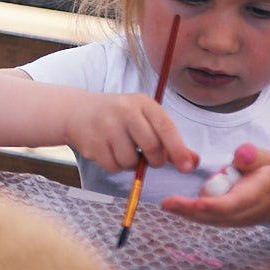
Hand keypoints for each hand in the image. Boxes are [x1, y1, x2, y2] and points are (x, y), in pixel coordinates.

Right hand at [64, 91, 197, 174]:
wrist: (77, 112)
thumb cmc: (119, 117)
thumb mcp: (144, 119)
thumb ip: (169, 140)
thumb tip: (192, 162)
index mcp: (141, 103)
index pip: (165, 126)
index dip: (177, 148)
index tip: (186, 167)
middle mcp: (124, 111)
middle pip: (151, 147)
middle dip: (155, 160)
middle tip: (150, 158)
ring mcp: (106, 126)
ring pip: (131, 161)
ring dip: (132, 164)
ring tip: (125, 151)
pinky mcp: (92, 142)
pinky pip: (113, 167)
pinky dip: (116, 166)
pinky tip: (110, 152)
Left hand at [164, 144, 269, 226]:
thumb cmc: (269, 172)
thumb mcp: (267, 158)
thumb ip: (253, 156)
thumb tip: (241, 155)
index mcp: (256, 195)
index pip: (234, 203)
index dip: (215, 205)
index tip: (197, 203)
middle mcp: (245, 212)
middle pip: (217, 216)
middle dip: (192, 210)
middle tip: (168, 203)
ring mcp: (236, 220)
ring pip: (210, 220)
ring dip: (188, 213)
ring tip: (167, 205)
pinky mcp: (228, 220)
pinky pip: (208, 219)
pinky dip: (191, 214)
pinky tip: (174, 207)